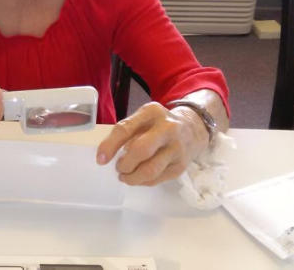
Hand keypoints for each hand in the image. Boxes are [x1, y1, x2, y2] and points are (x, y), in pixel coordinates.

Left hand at [95, 102, 209, 185]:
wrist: (193, 128)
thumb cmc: (158, 124)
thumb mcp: (143, 118)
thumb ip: (126, 131)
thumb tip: (106, 155)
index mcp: (152, 112)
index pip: (125, 129)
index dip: (109, 146)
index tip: (101, 160)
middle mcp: (167, 128)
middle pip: (140, 150)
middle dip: (125, 164)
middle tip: (119, 168)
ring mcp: (177, 147)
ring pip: (150, 170)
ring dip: (132, 177)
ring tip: (125, 176)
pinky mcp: (181, 165)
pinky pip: (158, 179)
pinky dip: (143, 182)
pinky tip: (139, 177)